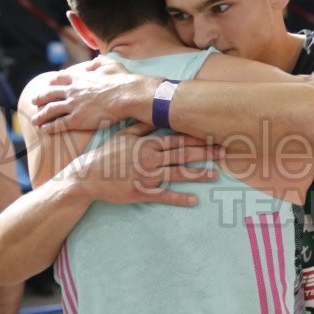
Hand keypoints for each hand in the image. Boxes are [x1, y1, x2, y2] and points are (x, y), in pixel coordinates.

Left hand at [31, 58, 155, 132]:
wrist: (127, 95)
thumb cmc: (123, 80)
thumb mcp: (110, 64)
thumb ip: (99, 62)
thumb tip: (93, 63)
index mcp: (81, 77)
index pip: (62, 78)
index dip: (54, 81)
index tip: (49, 83)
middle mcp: (73, 91)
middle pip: (51, 94)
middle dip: (41, 97)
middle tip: (34, 100)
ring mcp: (73, 105)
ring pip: (51, 110)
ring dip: (41, 115)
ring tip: (35, 120)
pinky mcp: (77, 120)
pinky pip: (59, 124)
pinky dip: (50, 127)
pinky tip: (44, 130)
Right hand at [66, 122, 221, 206]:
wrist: (88, 176)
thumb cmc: (107, 155)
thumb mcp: (123, 135)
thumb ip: (142, 126)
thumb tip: (157, 114)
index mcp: (147, 143)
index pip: (177, 138)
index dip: (197, 137)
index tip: (214, 135)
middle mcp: (150, 158)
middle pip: (183, 154)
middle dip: (206, 153)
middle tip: (225, 153)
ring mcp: (147, 176)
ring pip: (178, 174)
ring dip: (198, 174)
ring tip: (215, 175)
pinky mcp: (142, 192)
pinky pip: (164, 196)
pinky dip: (180, 198)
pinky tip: (195, 200)